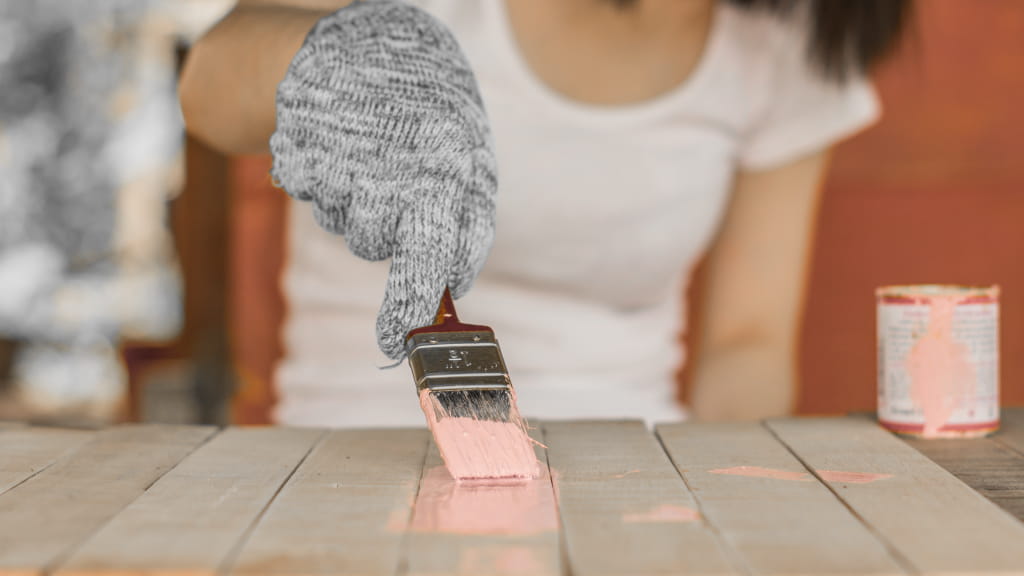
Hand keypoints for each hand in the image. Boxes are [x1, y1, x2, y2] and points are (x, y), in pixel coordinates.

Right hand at [270, 0, 497, 359]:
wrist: (363, 45)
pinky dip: (328, 181)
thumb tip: (454, 287)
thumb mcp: (470, 159)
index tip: (398, 341)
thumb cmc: (429, 116)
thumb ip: (468, 224)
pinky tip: (345, 146)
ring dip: (357, 206)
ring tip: (374, 156)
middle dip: (382, 245)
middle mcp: (390, 167)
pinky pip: (314, 194)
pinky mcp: (300, 152)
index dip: (411, 305)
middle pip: (375, 244)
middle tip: (390, 249)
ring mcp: (340, 159)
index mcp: (444, 168)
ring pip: (345, 224)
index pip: (430, 255)